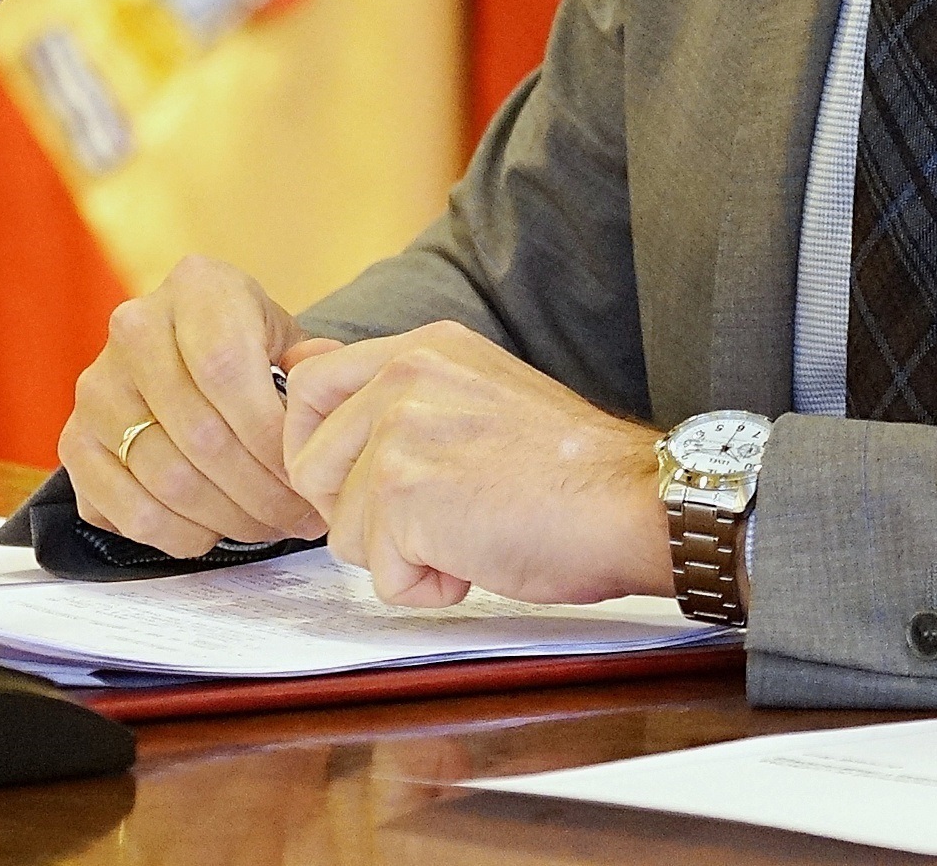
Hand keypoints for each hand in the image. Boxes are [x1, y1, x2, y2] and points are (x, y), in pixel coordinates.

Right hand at [58, 255, 327, 554]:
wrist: (178, 346)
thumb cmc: (244, 343)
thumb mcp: (284, 334)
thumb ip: (312, 365)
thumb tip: (322, 397)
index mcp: (195, 287)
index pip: (226, 371)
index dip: (270, 436)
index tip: (307, 475)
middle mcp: (134, 328)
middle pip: (201, 436)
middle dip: (263, 493)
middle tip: (301, 518)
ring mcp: (97, 387)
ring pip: (168, 481)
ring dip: (230, 520)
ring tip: (269, 527)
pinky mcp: (75, 441)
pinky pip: (130, 511)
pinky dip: (181, 535)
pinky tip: (216, 530)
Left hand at [281, 322, 670, 608]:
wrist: (629, 504)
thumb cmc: (567, 470)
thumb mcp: (476, 395)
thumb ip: (398, 393)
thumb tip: (307, 382)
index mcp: (423, 348)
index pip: (310, 385)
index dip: (316, 448)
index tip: (352, 482)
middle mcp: (404, 376)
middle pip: (310, 467)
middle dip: (359, 514)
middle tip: (430, 519)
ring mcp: (400, 432)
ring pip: (344, 532)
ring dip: (403, 555)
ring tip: (471, 534)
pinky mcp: (405, 494)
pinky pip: (381, 575)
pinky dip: (429, 587)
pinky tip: (478, 558)